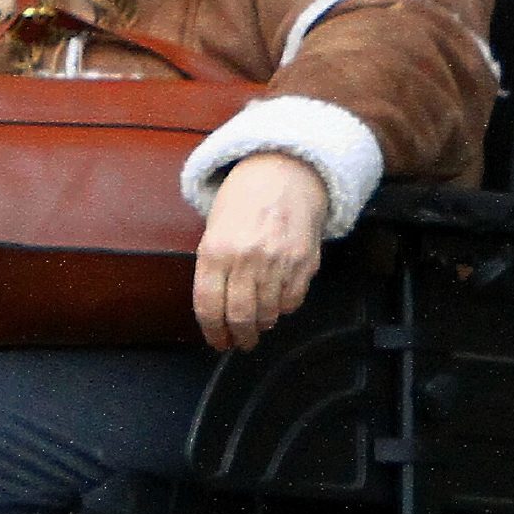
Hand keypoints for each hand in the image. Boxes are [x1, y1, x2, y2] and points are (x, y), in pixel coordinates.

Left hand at [192, 152, 327, 350]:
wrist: (284, 172)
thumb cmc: (244, 199)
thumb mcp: (214, 228)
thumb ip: (213, 268)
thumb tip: (216, 310)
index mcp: (216, 250)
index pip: (209, 307)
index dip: (213, 332)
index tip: (218, 341)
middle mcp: (246, 259)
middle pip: (240, 317)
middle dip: (240, 337)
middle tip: (240, 341)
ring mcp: (278, 262)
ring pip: (268, 314)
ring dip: (262, 325)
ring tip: (259, 324)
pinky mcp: (304, 263)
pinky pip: (292, 302)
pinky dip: (283, 308)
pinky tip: (278, 302)